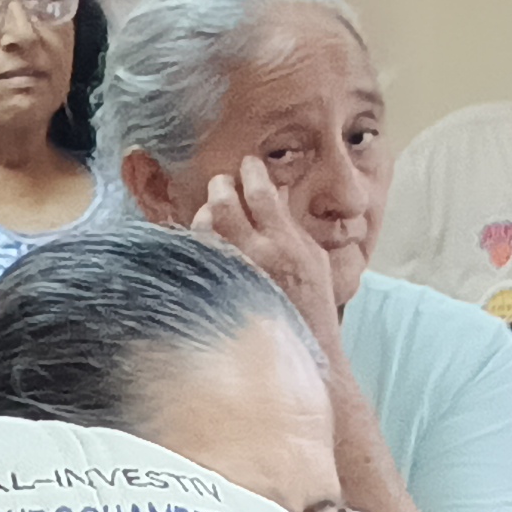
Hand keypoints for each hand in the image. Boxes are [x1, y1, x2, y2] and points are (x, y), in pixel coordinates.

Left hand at [194, 156, 344, 341]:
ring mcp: (232, 273)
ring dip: (206, 211)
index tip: (249, 164)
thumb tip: (277, 190)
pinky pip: (198, 254)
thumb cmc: (313, 303)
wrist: (301, 348)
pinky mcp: (215, 288)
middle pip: (225, 204)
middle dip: (222, 185)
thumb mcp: (313, 258)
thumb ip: (292, 223)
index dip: (252, 172)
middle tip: (222, 181)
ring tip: (212, 208)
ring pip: (204, 227)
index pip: (262, 194)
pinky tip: (205, 236)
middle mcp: (256, 255)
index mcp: (286, 244)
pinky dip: (199, 239)